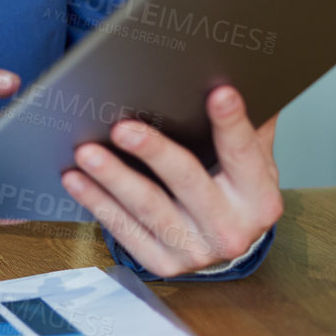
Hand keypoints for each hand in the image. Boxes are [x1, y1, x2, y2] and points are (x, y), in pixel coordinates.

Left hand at [61, 84, 281, 275]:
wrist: (224, 240)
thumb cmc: (233, 189)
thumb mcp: (251, 160)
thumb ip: (248, 123)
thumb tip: (239, 72)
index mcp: (260, 199)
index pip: (244, 154)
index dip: (232, 123)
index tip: (219, 92)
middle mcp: (232, 230)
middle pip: (188, 182)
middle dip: (153, 152)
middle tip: (122, 127)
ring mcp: (195, 251)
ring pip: (148, 208)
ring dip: (113, 178)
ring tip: (86, 152)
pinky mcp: (162, 263)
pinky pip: (123, 229)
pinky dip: (96, 202)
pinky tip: (75, 179)